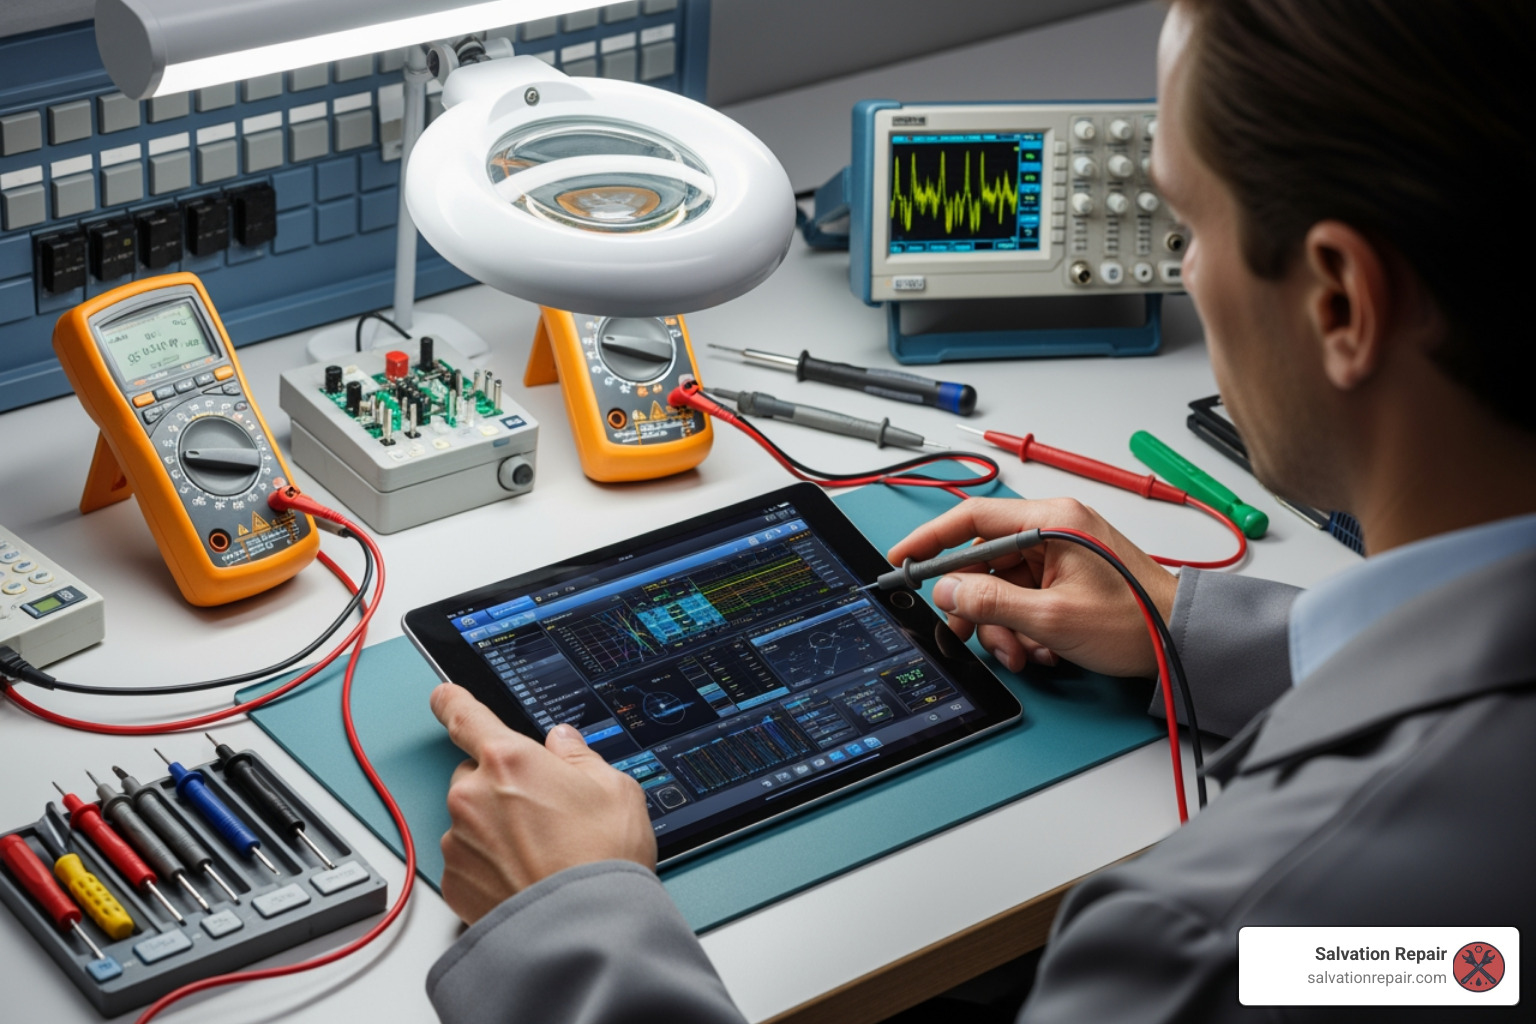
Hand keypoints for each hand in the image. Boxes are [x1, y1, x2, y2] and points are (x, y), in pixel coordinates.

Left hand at [429, 682, 656, 924]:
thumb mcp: (615, 788)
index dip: (452, 700)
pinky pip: (467, 860)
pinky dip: (489, 865)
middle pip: (474, 774)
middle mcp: (472, 795)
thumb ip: (581, 756)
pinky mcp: (454, 882)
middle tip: (544, 810)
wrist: (588, 931)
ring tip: (542, 852)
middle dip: (501, 785)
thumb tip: (564, 744)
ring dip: (495, 827)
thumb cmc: (603, 860)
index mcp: (508, 758)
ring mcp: (458, 841)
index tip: (444, 696)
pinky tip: (526, 876)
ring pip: (470, 819)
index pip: (464, 714)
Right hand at [888, 497, 1177, 677]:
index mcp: (1052, 521)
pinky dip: (1022, 625)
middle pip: (984, 560)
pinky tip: (1040, 649)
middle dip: (976, 604)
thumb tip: (948, 591)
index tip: (903, 559)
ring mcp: (1061, 553)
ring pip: (1001, 585)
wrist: (1182, 642)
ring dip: (1001, 623)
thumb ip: (991, 602)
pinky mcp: (1067, 576)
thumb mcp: (1052, 618)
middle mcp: (1054, 529)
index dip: (931, 540)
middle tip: (969, 633)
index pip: (972, 518)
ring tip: (1021, 652)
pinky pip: (1023, 597)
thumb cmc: (1136, 622)